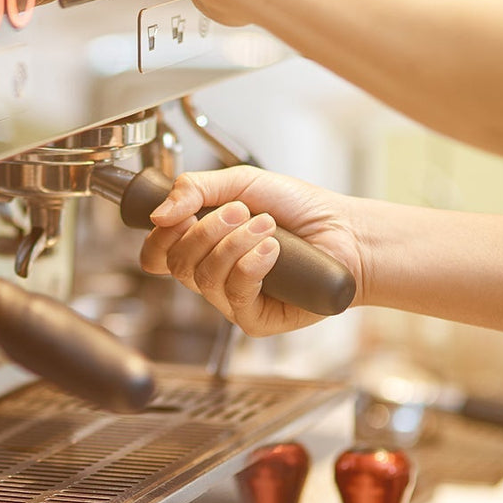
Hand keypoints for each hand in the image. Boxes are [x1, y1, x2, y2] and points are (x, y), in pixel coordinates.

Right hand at [141, 166, 368, 335]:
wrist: (346, 232)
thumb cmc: (299, 209)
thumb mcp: (242, 183)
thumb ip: (194, 188)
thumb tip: (159, 213)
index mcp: (202, 246)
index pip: (156, 255)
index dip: (159, 238)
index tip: (180, 215)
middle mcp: (212, 276)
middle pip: (176, 264)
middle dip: (205, 231)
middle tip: (240, 212)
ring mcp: (231, 301)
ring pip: (204, 277)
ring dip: (234, 244)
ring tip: (266, 227)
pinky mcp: (254, 319)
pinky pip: (235, 294)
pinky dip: (252, 265)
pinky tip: (273, 251)